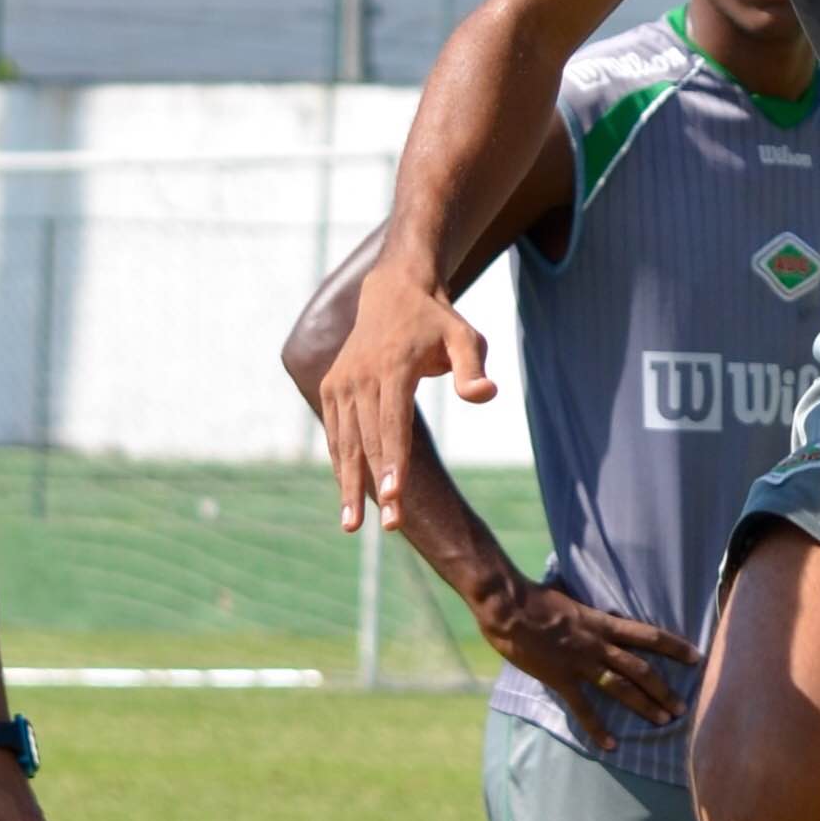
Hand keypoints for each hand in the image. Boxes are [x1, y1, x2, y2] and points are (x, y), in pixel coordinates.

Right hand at [319, 262, 495, 534]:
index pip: (393, 424)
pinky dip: (341, 464)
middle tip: (390, 527)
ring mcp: (342, 382)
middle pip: (368, 440)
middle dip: (377, 486)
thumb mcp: (465, 336)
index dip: (394, 462)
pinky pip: (337, 433)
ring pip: (346, 442)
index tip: (396, 498)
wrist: (392, 293)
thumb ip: (473, 367)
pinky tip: (347, 495)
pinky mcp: (332, 387)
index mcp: (392, 367)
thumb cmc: (437, 321)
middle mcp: (360, 376)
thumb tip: (486, 394)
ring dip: (349, 485)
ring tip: (352, 526)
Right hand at [484, 576, 700, 753]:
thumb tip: (602, 621)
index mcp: (603, 623)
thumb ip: (591, 618)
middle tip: (682, 708)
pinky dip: (598, 728)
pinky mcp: (561, 679)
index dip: (675, 646)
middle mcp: (599, 644)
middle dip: (664, 689)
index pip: (649, 635)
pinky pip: (584, 708)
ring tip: (663, 722)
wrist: (509, 607)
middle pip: (641, 668)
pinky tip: (611, 745)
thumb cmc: (537, 599)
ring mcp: (581, 663)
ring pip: (621, 687)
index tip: (696, 657)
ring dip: (644, 706)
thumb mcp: (574, 603)